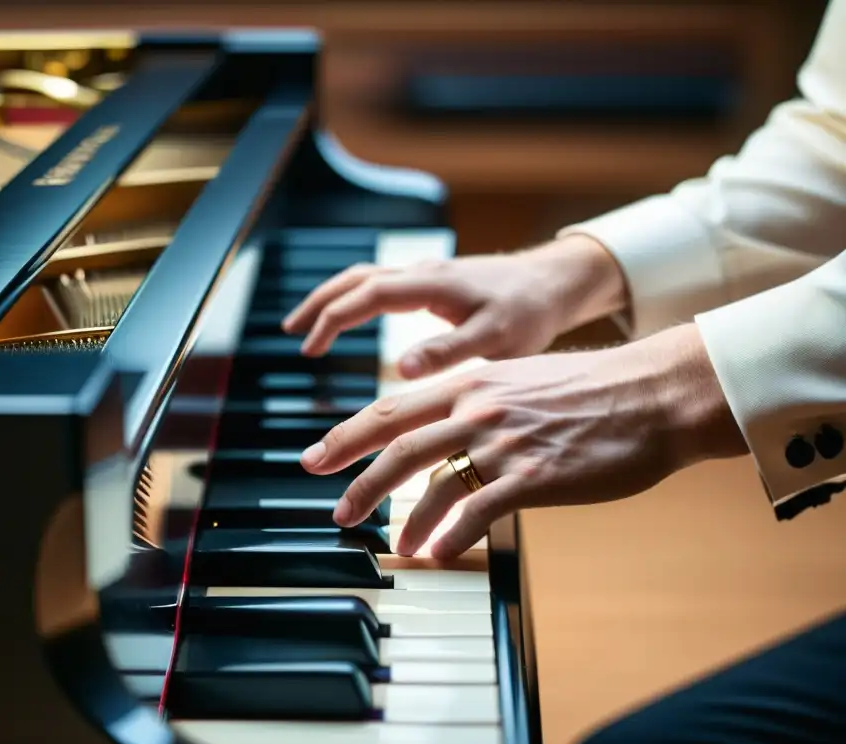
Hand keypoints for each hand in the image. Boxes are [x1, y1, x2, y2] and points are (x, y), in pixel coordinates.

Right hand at [282, 235, 627, 378]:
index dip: (332, 319)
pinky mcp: (433, 282)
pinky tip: (351, 316)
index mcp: (430, 284)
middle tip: (291, 333)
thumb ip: (449, 352)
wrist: (554, 283)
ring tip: (305, 325)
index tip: (309, 348)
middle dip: (318, 303)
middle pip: (354, 278)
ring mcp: (425, 274)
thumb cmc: (530, 313)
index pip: (365, 294)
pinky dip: (354, 298)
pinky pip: (380, 283)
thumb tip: (400, 370)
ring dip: (331, 298)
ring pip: (364, 277)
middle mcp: (421, 272)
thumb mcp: (496, 339)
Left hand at [299, 324, 747, 558]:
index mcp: (471, 381)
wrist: (652, 394)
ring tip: (391, 543)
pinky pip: (476, 511)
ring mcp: (504, 441)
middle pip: (396, 444)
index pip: (391, 409)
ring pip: (430, 481)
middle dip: (355, 478)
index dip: (347, 435)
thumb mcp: (521, 377)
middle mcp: (478, 406)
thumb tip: (445, 424)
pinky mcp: (534, 476)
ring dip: (402, 517)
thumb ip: (477, 398)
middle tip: (333, 509)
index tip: (317, 457)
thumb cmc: (592, 389)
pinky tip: (438, 553)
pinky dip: (450, 535)